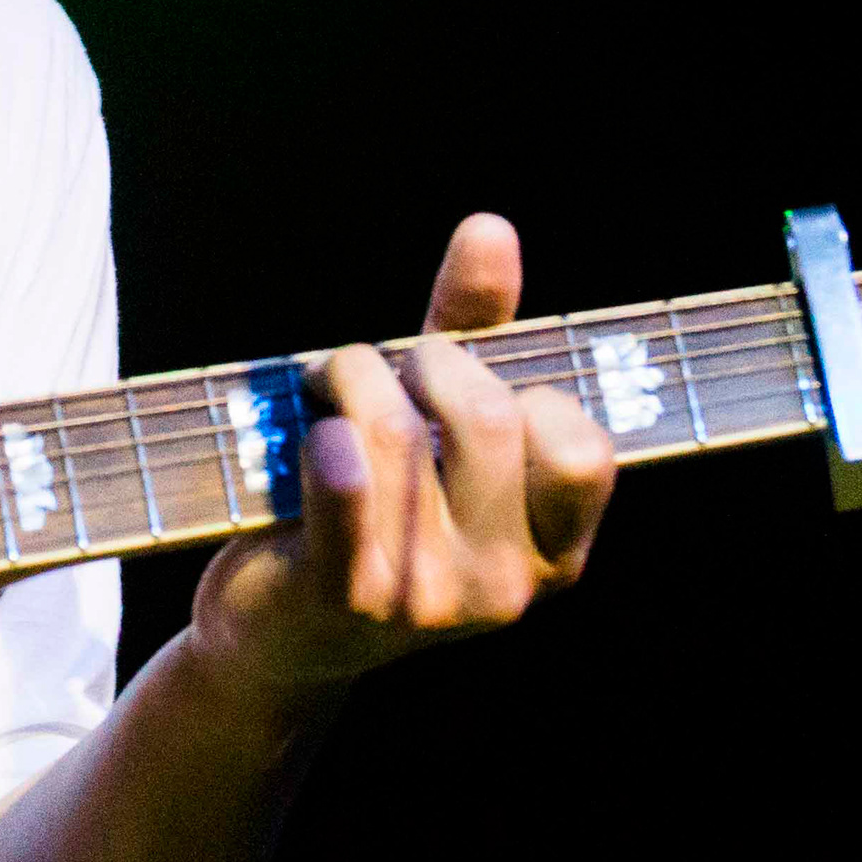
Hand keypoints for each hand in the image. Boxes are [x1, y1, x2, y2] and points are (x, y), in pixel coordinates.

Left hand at [185, 214, 613, 699]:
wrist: (278, 632)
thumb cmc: (373, 508)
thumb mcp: (436, 424)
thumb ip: (476, 332)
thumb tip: (490, 229)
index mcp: (553, 550)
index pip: (583, 445)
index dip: (519, 389)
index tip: (462, 386)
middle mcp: (506, 585)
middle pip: (490, 418)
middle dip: (424, 362)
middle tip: (377, 367)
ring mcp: (429, 599)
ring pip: (400, 433)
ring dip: (348, 378)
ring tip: (323, 387)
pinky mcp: (346, 596)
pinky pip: (342, 482)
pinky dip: (320, 435)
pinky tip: (310, 436)